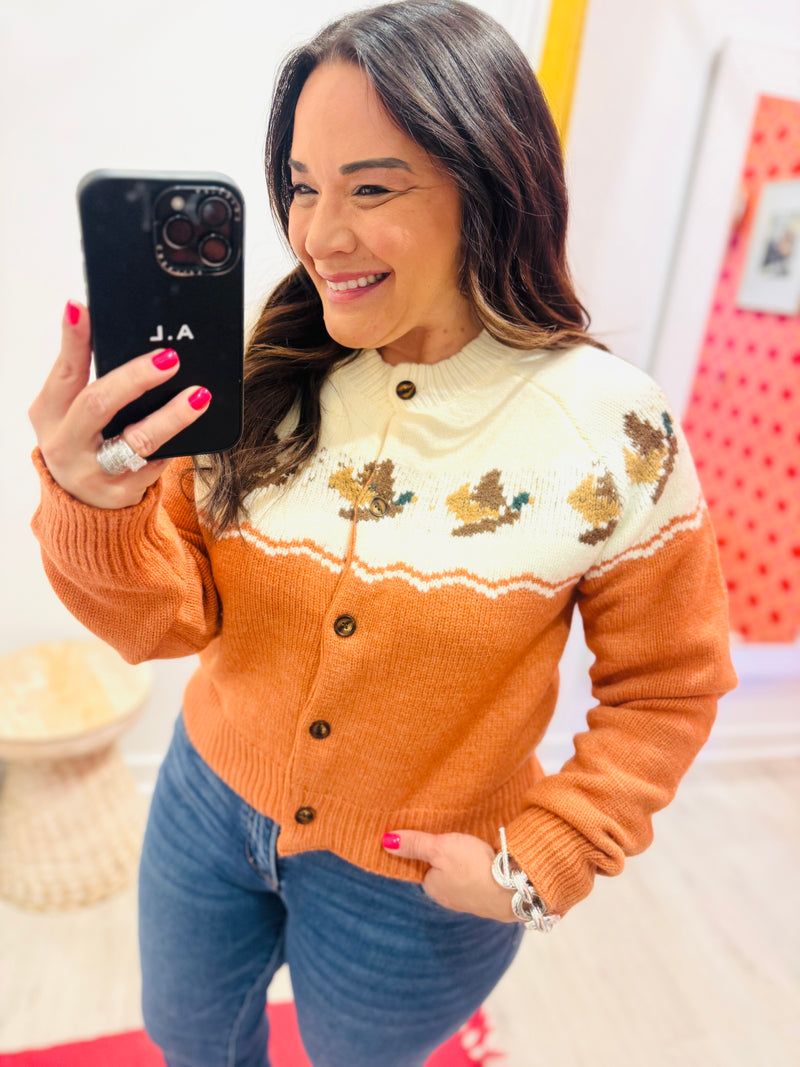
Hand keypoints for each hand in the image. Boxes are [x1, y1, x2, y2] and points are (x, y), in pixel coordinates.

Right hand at [29, 301, 211, 508]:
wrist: (81, 506)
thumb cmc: (82, 442)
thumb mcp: (70, 410)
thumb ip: (86, 375)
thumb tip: (103, 322)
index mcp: (49, 412)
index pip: (65, 371)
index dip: (74, 339)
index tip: (83, 308)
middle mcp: (65, 443)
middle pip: (99, 403)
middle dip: (136, 378)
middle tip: (169, 358)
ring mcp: (92, 472)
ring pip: (137, 440)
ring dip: (172, 416)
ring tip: (198, 396)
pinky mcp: (120, 493)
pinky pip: (155, 464)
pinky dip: (175, 443)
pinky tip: (193, 428)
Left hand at [383, 830, 516, 921]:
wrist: (514, 888)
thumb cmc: (473, 867)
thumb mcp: (439, 848)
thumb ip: (415, 844)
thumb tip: (385, 842)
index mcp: (434, 888)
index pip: (424, 868)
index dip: (430, 852)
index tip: (437, 838)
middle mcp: (450, 899)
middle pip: (444, 874)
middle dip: (450, 860)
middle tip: (458, 840)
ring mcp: (473, 901)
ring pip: (464, 879)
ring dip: (468, 866)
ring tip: (475, 848)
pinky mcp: (493, 898)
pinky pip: (482, 882)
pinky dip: (484, 872)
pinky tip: (490, 862)